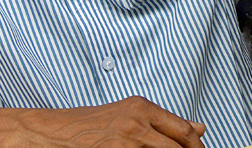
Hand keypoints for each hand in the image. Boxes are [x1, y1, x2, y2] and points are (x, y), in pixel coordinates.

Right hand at [12, 97, 205, 146]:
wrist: (51, 133)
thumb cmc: (89, 126)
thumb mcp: (129, 116)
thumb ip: (164, 122)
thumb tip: (201, 128)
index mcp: (143, 108)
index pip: (185, 131)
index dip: (196, 147)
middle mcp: (137, 120)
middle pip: (179, 146)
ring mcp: (125, 139)